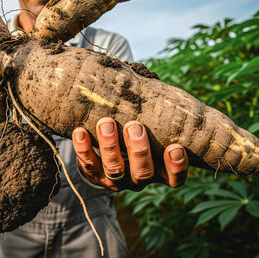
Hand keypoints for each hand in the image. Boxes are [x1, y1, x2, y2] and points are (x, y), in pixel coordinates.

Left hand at [72, 118, 187, 191]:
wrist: (106, 153)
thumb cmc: (135, 132)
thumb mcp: (148, 125)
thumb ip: (151, 110)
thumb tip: (145, 76)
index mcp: (159, 170)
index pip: (175, 178)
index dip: (177, 166)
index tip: (175, 147)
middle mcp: (138, 179)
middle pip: (143, 173)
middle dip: (139, 150)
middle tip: (134, 126)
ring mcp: (116, 180)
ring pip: (114, 170)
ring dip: (110, 147)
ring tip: (106, 123)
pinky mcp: (94, 175)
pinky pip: (88, 165)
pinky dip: (83, 148)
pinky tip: (81, 132)